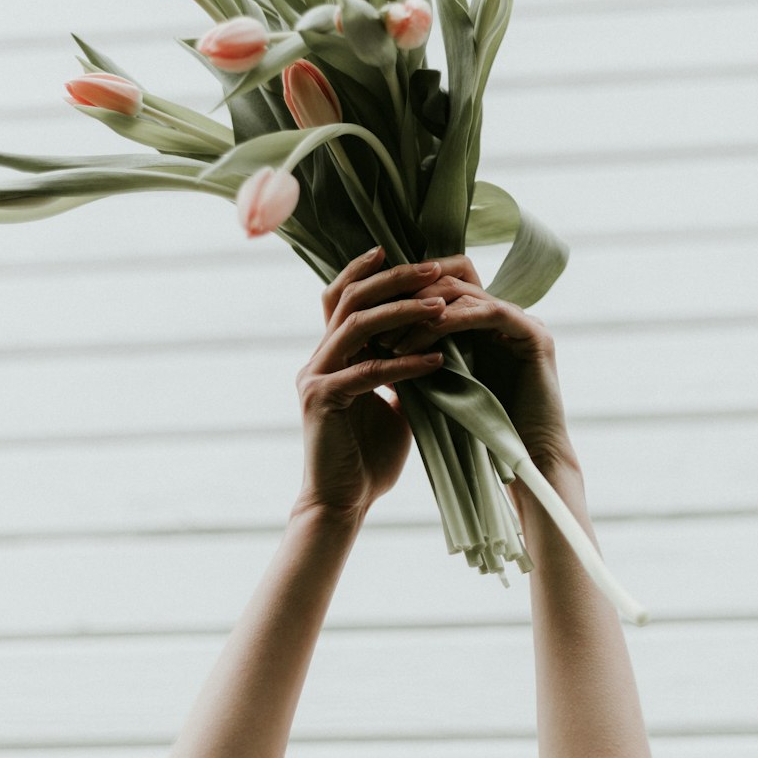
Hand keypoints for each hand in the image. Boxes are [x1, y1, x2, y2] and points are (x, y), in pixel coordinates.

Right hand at [293, 247, 446, 521]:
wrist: (343, 504)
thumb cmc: (369, 458)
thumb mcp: (392, 404)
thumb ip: (401, 371)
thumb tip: (434, 345)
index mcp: (330, 355)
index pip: (342, 296)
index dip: (368, 269)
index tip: (407, 253)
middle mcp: (317, 359)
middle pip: (349, 298)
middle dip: (393, 278)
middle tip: (434, 268)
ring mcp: (316, 378)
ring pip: (356, 325)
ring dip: (402, 311)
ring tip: (441, 307)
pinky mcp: (323, 401)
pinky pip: (369, 370)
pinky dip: (405, 363)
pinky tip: (437, 360)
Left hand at [378, 254, 580, 474]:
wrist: (523, 461)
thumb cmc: (479, 431)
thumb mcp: (441, 382)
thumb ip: (422, 354)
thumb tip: (376, 338)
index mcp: (485, 322)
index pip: (443, 285)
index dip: (405, 295)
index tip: (369, 319)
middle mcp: (506, 315)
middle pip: (451, 279)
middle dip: (407, 300)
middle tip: (374, 328)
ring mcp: (523, 322)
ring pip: (464, 293)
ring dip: (420, 313)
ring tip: (390, 341)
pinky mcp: (535, 336)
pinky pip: (488, 313)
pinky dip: (450, 321)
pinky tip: (420, 339)